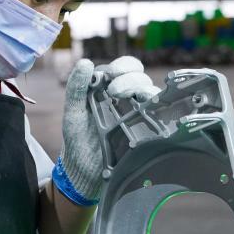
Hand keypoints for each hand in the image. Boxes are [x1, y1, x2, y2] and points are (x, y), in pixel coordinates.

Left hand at [57, 56, 159, 202]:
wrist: (83, 170)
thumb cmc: (77, 139)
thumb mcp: (73, 111)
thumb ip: (76, 87)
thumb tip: (85, 62)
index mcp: (110, 88)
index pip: (126, 68)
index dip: (123, 66)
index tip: (112, 74)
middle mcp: (127, 98)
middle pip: (141, 78)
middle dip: (130, 79)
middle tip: (114, 92)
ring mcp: (138, 114)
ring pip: (152, 93)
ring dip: (144, 91)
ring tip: (131, 100)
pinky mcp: (147, 131)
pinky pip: (160, 115)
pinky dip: (159, 109)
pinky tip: (149, 112)